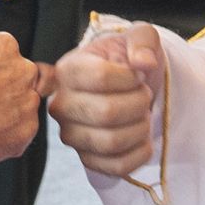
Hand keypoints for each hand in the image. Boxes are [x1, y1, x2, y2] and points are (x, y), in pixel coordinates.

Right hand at [0, 31, 42, 168]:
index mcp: (3, 46)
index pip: (1, 52)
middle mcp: (23, 70)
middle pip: (18, 77)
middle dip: (2, 88)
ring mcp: (28, 101)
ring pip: (22, 105)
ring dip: (6, 112)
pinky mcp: (28, 129)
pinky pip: (21, 131)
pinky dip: (6, 135)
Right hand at [48, 23, 163, 177]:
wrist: (129, 86)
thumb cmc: (128, 60)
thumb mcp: (138, 37)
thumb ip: (142, 41)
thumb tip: (144, 62)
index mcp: (68, 70)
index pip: (100, 77)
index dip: (131, 77)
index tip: (137, 74)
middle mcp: (61, 104)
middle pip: (107, 113)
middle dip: (139, 103)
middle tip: (144, 95)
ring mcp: (71, 135)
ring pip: (112, 142)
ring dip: (141, 128)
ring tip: (142, 114)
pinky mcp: (87, 159)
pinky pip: (117, 166)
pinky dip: (140, 152)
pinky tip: (142, 136)